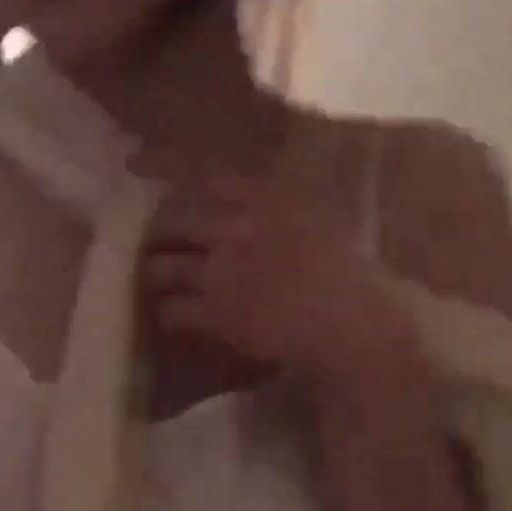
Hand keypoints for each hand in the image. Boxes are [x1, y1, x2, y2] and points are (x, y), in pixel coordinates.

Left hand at [141, 172, 372, 392]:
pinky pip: (173, 309)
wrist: (354, 326)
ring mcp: (222, 270)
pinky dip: (170, 315)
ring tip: (157, 284)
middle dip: (164, 234)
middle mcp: (238, 228)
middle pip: (177, 221)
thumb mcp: (324, 228)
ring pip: (165, 267)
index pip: (216, 184)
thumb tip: (269, 219)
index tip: (190, 208)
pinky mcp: (214, 312)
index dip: (197, 197)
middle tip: (160, 247)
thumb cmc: (354, 280)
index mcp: (270, 202)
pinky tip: (174, 320)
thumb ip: (292, 216)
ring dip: (158, 276)